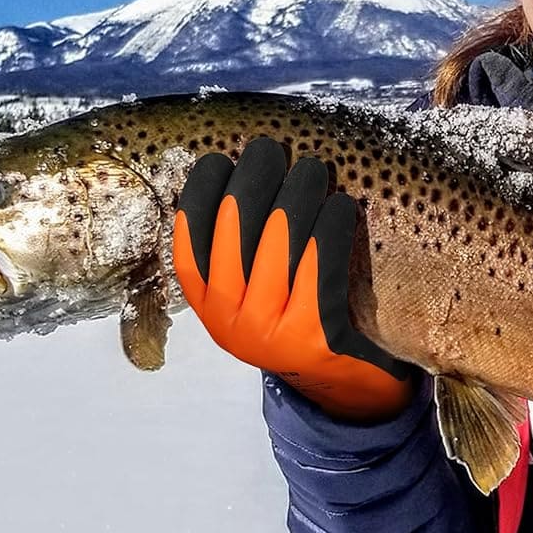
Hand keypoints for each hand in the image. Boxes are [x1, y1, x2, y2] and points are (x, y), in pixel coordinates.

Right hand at [173, 138, 413, 421]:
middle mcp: (230, 321)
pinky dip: (331, 229)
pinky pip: (321, 268)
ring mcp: (270, 331)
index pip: (190, 243)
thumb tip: (243, 175)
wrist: (343, 383)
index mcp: (209, 307)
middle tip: (271, 149)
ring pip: (278, 243)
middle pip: (235, 233)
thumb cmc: (298, 319)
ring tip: (312, 167)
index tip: (218, 160)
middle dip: (253, 180)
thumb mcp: (255, 295)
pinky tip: (340, 205)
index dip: (201, 196)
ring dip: (297, 194)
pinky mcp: (313, 337)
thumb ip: (240, 252)